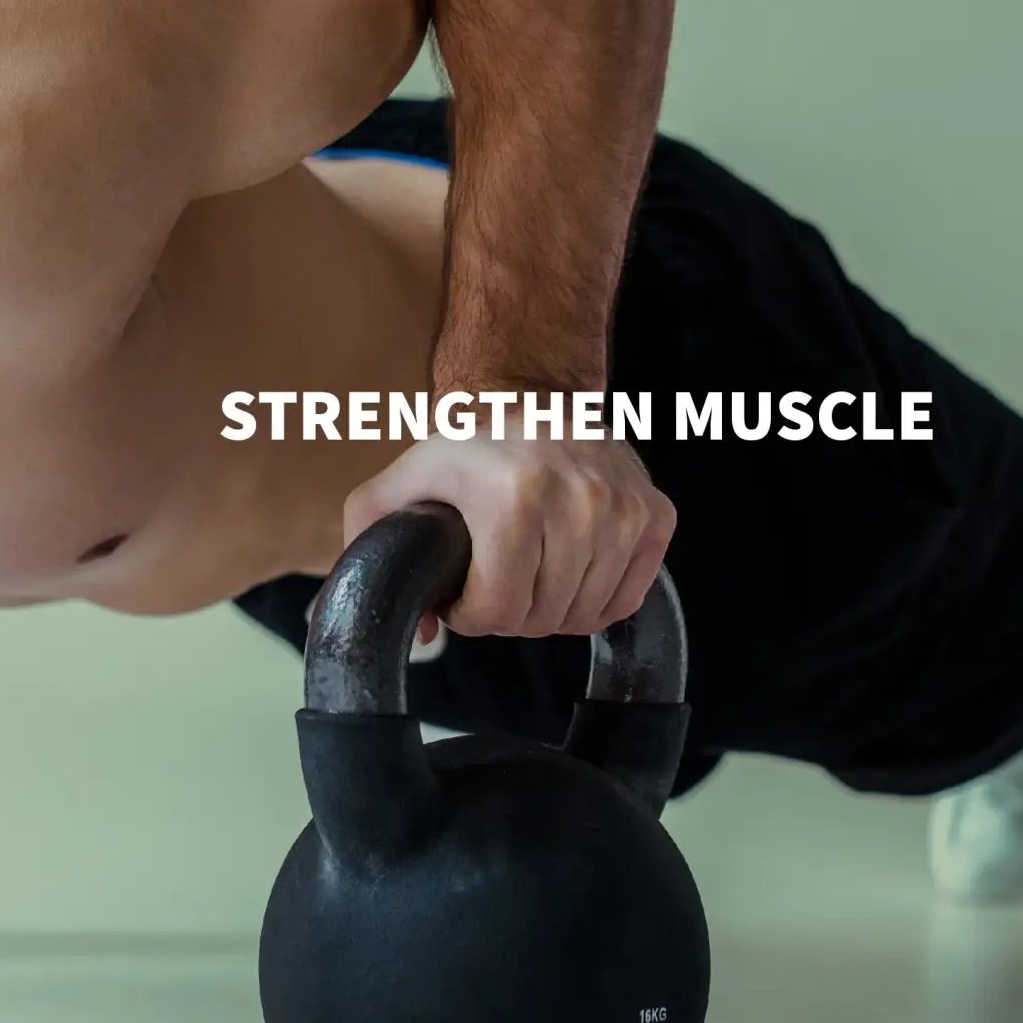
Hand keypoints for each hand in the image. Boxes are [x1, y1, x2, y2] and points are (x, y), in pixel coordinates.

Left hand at [343, 406, 675, 644]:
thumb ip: (366, 548)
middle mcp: (580, 499)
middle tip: (496, 578)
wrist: (534, 393)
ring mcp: (624, 507)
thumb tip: (380, 629)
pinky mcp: (655, 513)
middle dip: (510, 611)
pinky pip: (629, 598)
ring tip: (530, 572)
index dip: (472, 613)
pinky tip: (570, 570)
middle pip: (542, 618)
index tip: (465, 590)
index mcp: (515, 495)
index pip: (500, 610)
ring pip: (586, 614)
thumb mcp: (401, 483)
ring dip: (552, 608)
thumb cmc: (466, 446)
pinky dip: (598, 599)